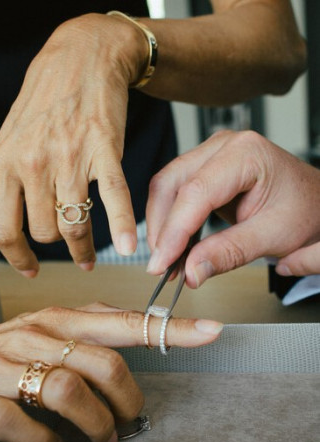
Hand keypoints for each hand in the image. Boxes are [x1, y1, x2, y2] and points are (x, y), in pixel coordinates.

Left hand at [0, 14, 146, 276]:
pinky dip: (123, 226)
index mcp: (4, 163)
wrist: (82, 57)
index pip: (3, 228)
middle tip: (66, 243)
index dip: (16, 256)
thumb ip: (2, 184)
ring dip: (82, 249)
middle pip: (43, 232)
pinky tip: (128, 248)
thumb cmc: (44, 101)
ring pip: (74, 225)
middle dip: (54, 244)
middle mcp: (33, 164)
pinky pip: (114, 198)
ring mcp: (69, 158)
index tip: (29, 268)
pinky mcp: (104, 150)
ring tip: (86, 258)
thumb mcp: (8, 140)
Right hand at [0, 302, 221, 441]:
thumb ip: (88, 327)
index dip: (171, 328)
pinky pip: (25, 427)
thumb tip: (132, 338)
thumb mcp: (44, 325)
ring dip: (95, 424)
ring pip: (69, 393)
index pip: (124, 321)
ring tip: (98, 438)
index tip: (212, 332)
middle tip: (129, 421)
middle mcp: (36, 337)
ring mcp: (7, 369)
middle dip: (128, 401)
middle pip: (103, 364)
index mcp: (57, 319)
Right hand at [145, 130, 319, 286]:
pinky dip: (168, 222)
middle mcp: (222, 147)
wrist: (316, 201)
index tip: (162, 263)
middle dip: (161, 228)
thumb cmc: (304, 209)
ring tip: (166, 260)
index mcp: (246, 153)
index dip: (174, 231)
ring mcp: (209, 156)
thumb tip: (191, 271)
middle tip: (161, 265)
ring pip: (165, 188)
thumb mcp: (273, 236)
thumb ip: (229, 253)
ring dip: (161, 226)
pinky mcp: (202, 170)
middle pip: (170, 184)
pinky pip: (172, 193)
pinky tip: (172, 245)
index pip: (195, 192)